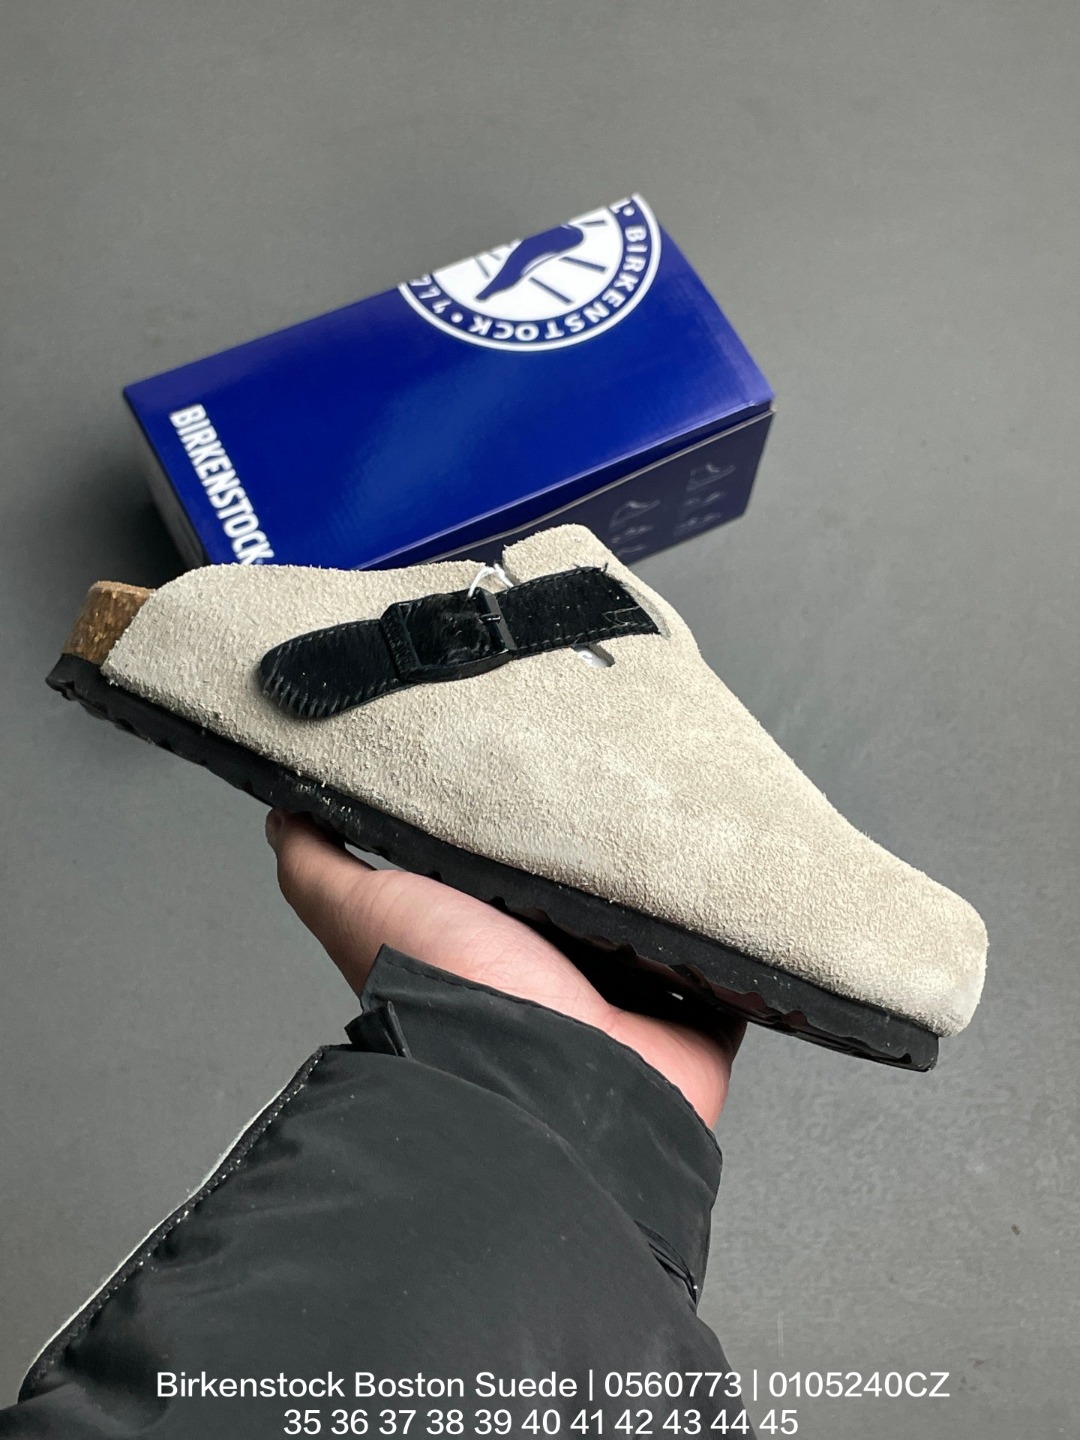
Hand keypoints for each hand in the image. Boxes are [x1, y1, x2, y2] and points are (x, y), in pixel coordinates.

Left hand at [266, 811, 743, 1126]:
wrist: (544, 1083)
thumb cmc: (452, 998)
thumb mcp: (364, 909)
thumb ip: (320, 865)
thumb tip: (281, 810)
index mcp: (493, 939)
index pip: (516, 869)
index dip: (528, 825)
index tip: (547, 769)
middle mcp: (559, 971)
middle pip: (595, 895)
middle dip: (611, 851)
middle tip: (638, 785)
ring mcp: (630, 998)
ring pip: (662, 927)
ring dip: (676, 889)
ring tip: (698, 825)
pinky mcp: (692, 1019)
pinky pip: (727, 969)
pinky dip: (737, 940)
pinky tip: (741, 892)